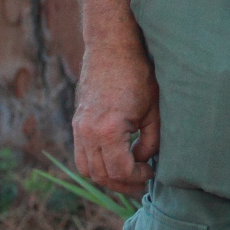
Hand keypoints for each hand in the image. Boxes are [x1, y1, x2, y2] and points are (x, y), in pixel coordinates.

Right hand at [72, 42, 161, 196]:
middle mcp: (87, 132)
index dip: (137, 177)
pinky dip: (95, 164)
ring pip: (86, 169)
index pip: (120, 171)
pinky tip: (114, 160)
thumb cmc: (137, 74)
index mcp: (108, 130)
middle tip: (141, 182)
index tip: (150, 172)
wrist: (111, 47)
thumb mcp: (153, 110)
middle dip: (123, 183)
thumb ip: (150, 141)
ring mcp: (78, 127)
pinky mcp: (76, 122)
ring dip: (107, 177)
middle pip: (101, 175)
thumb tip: (143, 160)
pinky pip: (80, 155)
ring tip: (128, 176)